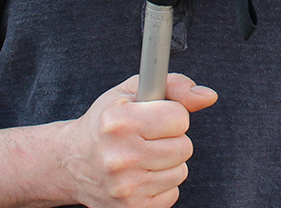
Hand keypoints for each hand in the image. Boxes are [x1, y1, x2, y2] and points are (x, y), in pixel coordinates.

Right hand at [59, 73, 217, 206]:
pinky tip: (140, 175)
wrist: (72, 162)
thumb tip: (208, 96)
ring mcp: (125, 187)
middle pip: (184, 147)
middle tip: (147, 138)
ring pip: (180, 171)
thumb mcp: (132, 92)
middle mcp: (120, 157)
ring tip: (141, 156)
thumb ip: (174, 87)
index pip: (179, 118)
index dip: (171, 115)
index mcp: (118, 122)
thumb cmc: (105, 123)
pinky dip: (161, 185)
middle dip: (171, 140)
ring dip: (167, 163)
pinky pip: (172, 193)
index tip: (154, 117)